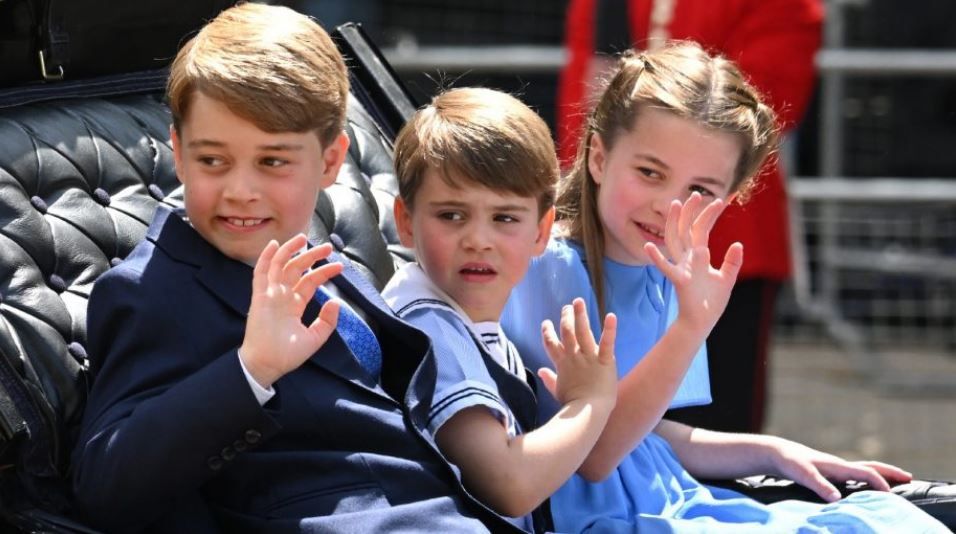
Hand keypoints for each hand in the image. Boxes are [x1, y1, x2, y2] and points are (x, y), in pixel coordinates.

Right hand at [240, 235, 343, 387]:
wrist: (267, 364)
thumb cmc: (287, 355)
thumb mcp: (315, 338)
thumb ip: (327, 321)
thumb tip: (336, 302)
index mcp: (294, 305)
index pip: (310, 282)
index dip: (324, 273)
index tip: (339, 267)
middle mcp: (282, 296)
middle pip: (297, 269)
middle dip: (312, 257)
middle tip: (328, 247)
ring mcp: (270, 295)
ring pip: (280, 266)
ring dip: (290, 250)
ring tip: (304, 238)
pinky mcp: (259, 297)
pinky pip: (261, 273)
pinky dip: (266, 258)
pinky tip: (274, 245)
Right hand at [537, 298, 617, 409]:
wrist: (587, 412)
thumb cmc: (573, 404)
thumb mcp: (557, 391)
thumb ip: (549, 379)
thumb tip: (540, 371)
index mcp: (562, 364)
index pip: (551, 344)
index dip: (547, 332)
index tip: (546, 323)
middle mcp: (573, 356)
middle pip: (566, 332)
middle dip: (566, 317)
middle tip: (567, 306)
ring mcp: (589, 357)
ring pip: (582, 331)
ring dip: (580, 315)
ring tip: (578, 301)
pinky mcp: (605, 360)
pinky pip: (607, 342)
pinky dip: (610, 329)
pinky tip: (611, 316)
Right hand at [644, 192, 742, 334]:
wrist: (702, 322)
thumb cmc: (711, 302)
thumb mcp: (726, 279)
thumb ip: (732, 262)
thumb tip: (738, 244)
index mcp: (699, 256)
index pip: (701, 230)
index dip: (709, 215)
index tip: (719, 200)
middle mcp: (688, 259)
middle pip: (686, 229)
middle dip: (690, 211)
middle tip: (696, 194)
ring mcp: (682, 268)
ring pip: (674, 240)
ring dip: (674, 223)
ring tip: (675, 205)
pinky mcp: (679, 280)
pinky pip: (666, 268)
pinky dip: (657, 258)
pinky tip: (648, 247)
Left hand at [769, 437, 912, 501]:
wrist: (777, 452)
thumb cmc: (789, 462)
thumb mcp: (802, 474)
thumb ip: (819, 485)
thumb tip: (837, 499)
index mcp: (837, 466)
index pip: (866, 472)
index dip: (880, 483)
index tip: (892, 496)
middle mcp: (839, 465)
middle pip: (870, 466)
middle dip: (890, 472)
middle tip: (909, 477)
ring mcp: (835, 467)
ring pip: (863, 469)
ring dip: (880, 474)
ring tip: (894, 482)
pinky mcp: (829, 472)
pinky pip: (854, 475)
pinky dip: (866, 478)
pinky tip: (865, 487)